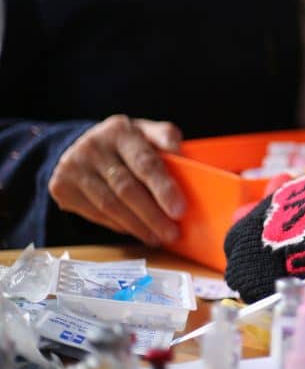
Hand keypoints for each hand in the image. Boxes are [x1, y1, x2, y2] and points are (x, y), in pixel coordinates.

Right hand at [48, 115, 184, 245]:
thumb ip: (166, 138)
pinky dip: (119, 226)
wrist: (82, 144)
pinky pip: (95, 214)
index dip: (163, 188)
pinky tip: (136, 231)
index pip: (144, 162)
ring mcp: (72, 167)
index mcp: (119, 130)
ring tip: (158, 237)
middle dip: (152, 215)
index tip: (179, 210)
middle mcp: (92, 147)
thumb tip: (180, 155)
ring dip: (137, 226)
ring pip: (109, 206)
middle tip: (171, 233)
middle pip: (126, 188)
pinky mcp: (61, 187)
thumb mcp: (148, 131)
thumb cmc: (127, 143)